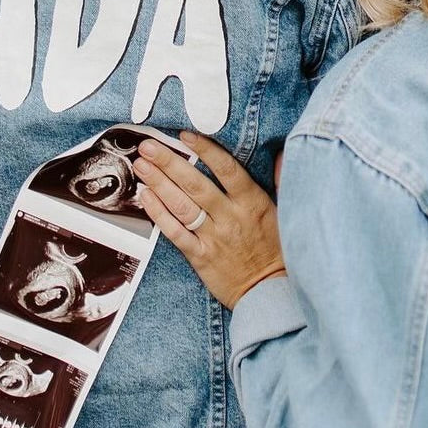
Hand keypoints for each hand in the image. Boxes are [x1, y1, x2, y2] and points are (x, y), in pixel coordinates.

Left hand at [135, 134, 284, 309]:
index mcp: (252, 202)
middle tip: (148, 146)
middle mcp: (231, 217)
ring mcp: (214, 238)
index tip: (185, 135)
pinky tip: (146, 198)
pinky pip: (176, 233)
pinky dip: (159, 215)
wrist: (270, 292)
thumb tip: (280, 153)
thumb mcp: (286, 211)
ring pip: (182, 206)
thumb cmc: (277, 249)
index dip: (205, 150)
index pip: (226, 169)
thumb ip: (280, 179)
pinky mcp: (201, 257)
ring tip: (142, 166)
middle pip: (196, 185)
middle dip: (169, 162)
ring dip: (159, 184)